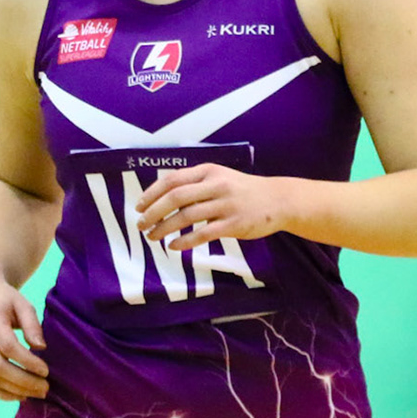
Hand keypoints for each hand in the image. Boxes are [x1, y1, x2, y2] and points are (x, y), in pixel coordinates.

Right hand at [0, 279, 49, 401]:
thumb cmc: (6, 300)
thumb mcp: (23, 305)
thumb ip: (32, 325)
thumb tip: (41, 348)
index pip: (8, 347)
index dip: (27, 362)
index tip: (46, 371)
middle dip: (23, 381)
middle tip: (45, 388)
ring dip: (15, 391)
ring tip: (36, 394)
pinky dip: (2, 394)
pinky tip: (20, 395)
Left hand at [134, 164, 290, 251]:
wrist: (278, 200)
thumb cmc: (243, 190)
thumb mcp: (220, 177)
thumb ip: (195, 183)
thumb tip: (162, 196)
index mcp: (209, 171)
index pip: (172, 180)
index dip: (151, 193)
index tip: (138, 206)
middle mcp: (216, 185)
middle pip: (175, 197)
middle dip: (153, 212)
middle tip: (140, 225)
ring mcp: (226, 204)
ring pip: (187, 216)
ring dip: (165, 228)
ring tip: (152, 237)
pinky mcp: (234, 224)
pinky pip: (204, 234)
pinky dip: (185, 241)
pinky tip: (174, 246)